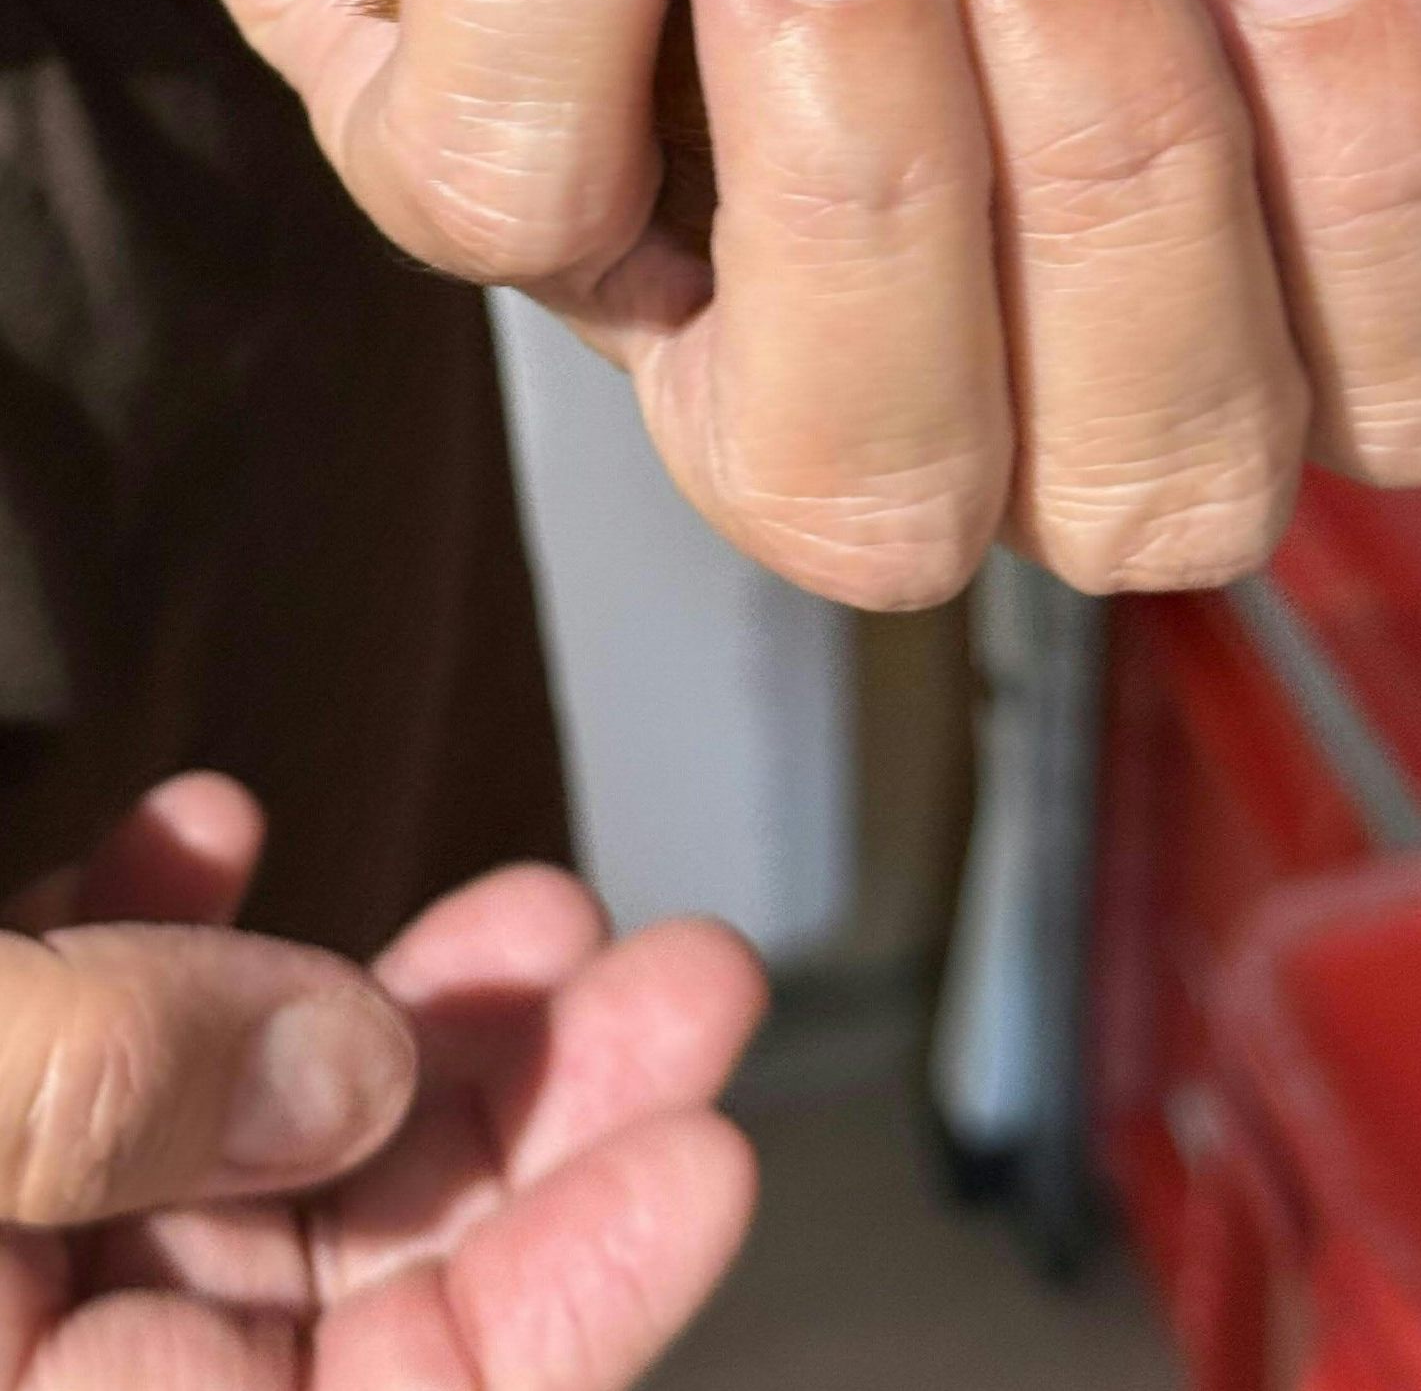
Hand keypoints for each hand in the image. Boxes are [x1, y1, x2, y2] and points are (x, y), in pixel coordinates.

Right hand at [0, 776, 762, 1388]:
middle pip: (340, 1273)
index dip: (563, 1306)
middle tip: (691, 978)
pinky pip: (77, 1032)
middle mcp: (34, 1345)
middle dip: (528, 1116)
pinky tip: (211, 824)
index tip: (709, 1158)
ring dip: (387, 1005)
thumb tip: (357, 1059)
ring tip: (541, 906)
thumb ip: (111, 1099)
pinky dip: (151, 926)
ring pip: (234, 1144)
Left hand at [30, 0, 1420, 606]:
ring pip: (818, 459)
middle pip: (1131, 483)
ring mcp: (711, 307)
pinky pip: (486, 193)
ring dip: (861, 162)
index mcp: (1218, 231)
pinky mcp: (457, 175)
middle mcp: (988, 349)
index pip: (1378, 371)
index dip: (1361, 173)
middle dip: (1118, 173)